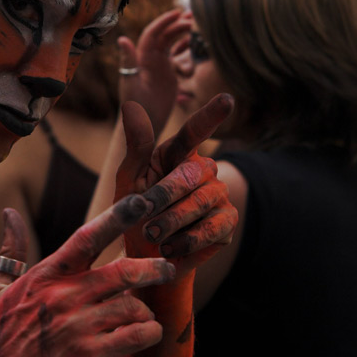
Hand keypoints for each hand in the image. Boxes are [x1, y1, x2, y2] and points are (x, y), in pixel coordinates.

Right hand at [0, 198, 175, 356]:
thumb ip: (11, 251)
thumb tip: (10, 213)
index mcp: (46, 276)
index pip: (86, 238)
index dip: (116, 217)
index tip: (139, 202)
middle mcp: (65, 298)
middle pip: (123, 272)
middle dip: (152, 268)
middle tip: (166, 268)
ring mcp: (79, 329)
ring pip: (134, 308)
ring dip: (145, 311)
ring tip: (144, 316)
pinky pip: (135, 338)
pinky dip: (145, 335)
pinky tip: (140, 336)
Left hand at [115, 95, 237, 276]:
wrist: (146, 257)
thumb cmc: (135, 212)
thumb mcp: (129, 180)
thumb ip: (136, 147)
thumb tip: (131, 106)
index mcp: (177, 155)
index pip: (194, 132)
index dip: (211, 116)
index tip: (227, 99)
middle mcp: (203, 170)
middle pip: (190, 174)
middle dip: (164, 196)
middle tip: (144, 215)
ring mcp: (219, 195)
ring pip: (201, 201)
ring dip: (172, 220)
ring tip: (153, 235)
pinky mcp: (227, 223)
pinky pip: (212, 228)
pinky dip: (187, 239)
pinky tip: (171, 247)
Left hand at [117, 9, 191, 135]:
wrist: (142, 123)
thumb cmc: (134, 106)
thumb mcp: (131, 83)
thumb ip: (128, 61)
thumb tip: (121, 39)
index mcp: (141, 58)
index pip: (152, 33)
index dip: (164, 21)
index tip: (177, 13)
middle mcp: (149, 58)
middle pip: (164, 35)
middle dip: (177, 24)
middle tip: (194, 19)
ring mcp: (159, 65)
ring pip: (171, 43)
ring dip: (182, 32)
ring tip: (197, 25)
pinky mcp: (168, 74)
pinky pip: (177, 56)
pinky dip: (186, 47)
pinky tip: (197, 42)